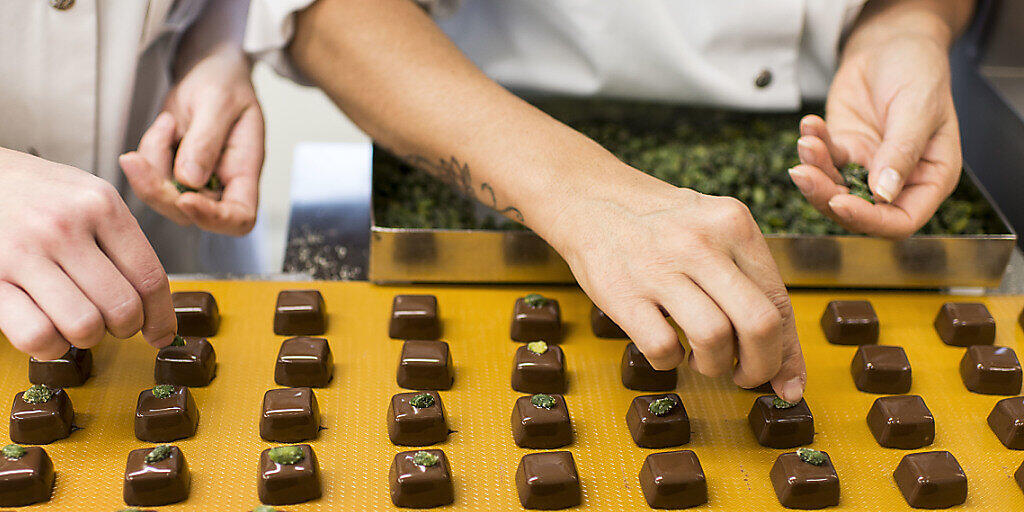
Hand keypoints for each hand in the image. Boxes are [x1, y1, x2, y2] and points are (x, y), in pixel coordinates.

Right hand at [0, 150, 176, 359]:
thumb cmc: (32, 192)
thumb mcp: (85, 194)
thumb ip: (121, 238)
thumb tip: (155, 301)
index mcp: (100, 204)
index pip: (150, 277)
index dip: (162, 316)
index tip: (161, 333)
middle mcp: (64, 226)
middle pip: (123, 308)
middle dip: (124, 328)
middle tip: (111, 323)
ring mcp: (24, 253)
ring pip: (85, 327)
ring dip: (86, 338)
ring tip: (76, 322)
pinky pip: (38, 335)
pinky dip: (48, 345)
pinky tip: (46, 329)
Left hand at [119, 46, 264, 235]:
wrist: (208, 69)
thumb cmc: (224, 82)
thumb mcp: (218, 102)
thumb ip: (205, 141)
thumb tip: (190, 180)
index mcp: (245, 170)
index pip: (239, 217)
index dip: (214, 219)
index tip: (186, 199)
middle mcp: (221, 183)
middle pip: (190, 214)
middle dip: (159, 190)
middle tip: (137, 159)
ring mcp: (195, 180)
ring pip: (163, 197)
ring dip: (151, 164)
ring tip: (167, 123)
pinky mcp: (171, 171)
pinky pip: (149, 176)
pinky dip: (147, 152)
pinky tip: (166, 125)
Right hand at [549, 170, 805, 400]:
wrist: (589, 198)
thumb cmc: (661, 225)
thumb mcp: (713, 231)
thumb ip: (751, 286)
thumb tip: (787, 370)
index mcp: (734, 223)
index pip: (779, 301)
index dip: (788, 354)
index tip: (788, 384)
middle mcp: (701, 242)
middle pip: (758, 324)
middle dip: (760, 367)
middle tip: (745, 376)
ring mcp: (659, 267)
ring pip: (714, 340)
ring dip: (714, 366)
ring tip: (702, 358)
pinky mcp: (622, 293)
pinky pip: (663, 349)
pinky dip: (671, 362)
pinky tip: (667, 347)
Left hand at [789, 35, 960, 237]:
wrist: (893, 44)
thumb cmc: (919, 70)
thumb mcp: (918, 107)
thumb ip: (901, 151)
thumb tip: (883, 193)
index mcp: (930, 178)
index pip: (901, 220)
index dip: (870, 220)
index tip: (839, 202)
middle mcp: (898, 181)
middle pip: (859, 211)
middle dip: (827, 196)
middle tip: (804, 173)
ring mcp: (867, 167)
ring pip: (834, 190)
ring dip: (814, 172)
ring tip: (806, 142)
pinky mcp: (844, 150)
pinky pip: (822, 160)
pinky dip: (811, 147)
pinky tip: (809, 125)